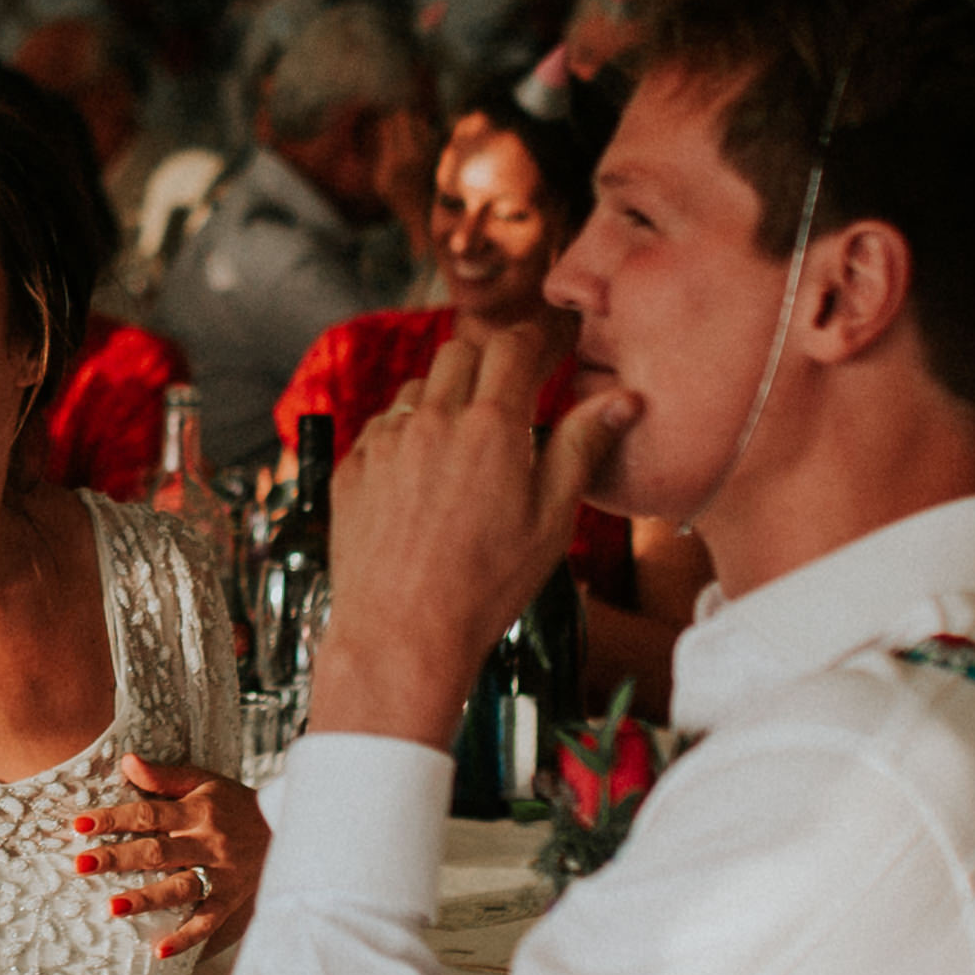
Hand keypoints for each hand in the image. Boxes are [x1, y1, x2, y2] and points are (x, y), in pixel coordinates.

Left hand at [74, 758, 267, 960]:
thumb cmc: (237, 803)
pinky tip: (159, 950)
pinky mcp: (232, 899)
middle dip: (117, 858)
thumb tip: (126, 761)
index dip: (113, 818)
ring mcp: (221, 874)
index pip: (148, 813)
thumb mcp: (204, 781)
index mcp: (198, 811)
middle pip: (157, 851)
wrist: (291, 826)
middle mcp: (208, 842)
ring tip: (112, 908)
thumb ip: (164, 776)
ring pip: (180, 887)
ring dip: (146, 899)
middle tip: (81, 865)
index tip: (79, 825)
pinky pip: (208, 921)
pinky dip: (186, 937)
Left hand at [313, 330, 634, 748]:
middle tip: (504, 395)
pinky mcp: (351, 469)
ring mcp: (385, 443)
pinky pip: (380, 427)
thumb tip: (623, 399)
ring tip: (461, 445)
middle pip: (459, 352)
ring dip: (442, 399)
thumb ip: (582, 448)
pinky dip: (403, 435)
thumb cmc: (485, 586)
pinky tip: (419, 476)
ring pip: (417, 388)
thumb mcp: (552, 521)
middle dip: (486, 362)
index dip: (533, 341)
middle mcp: (432, 422)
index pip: (513, 348)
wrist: (401, 634)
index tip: (542, 348)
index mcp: (491, 428)